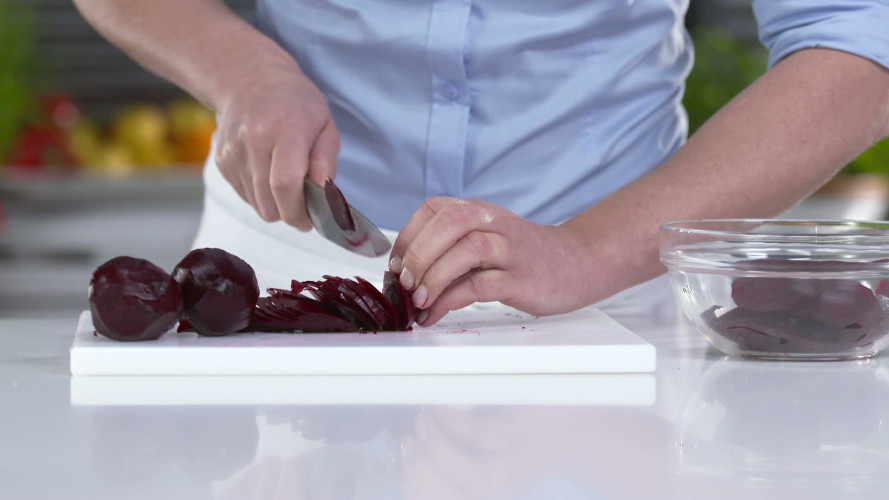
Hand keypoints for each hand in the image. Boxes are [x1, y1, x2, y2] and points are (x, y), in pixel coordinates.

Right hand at [214, 62, 338, 229]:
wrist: (247, 78)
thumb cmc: (295, 102)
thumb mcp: (324, 124)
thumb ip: (326, 161)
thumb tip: (324, 194)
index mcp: (285, 129)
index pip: (286, 184)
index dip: (299, 211)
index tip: (310, 220)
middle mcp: (253, 141)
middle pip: (269, 202)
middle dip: (290, 214)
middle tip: (304, 206)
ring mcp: (233, 152)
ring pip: (257, 205)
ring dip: (275, 205)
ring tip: (287, 184)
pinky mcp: (221, 162)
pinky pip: (245, 196)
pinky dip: (260, 195)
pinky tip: (268, 173)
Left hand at [389, 197, 591, 325]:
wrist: (579, 263)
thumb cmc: (524, 256)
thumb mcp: (487, 238)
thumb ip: (453, 247)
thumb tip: (405, 272)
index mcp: (480, 211)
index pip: (433, 209)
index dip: (407, 236)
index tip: (395, 265)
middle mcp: (494, 224)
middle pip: (449, 222)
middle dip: (418, 252)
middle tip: (404, 282)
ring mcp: (510, 250)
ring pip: (466, 249)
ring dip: (435, 275)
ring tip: (419, 299)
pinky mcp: (521, 278)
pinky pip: (480, 285)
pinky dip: (451, 300)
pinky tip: (436, 313)